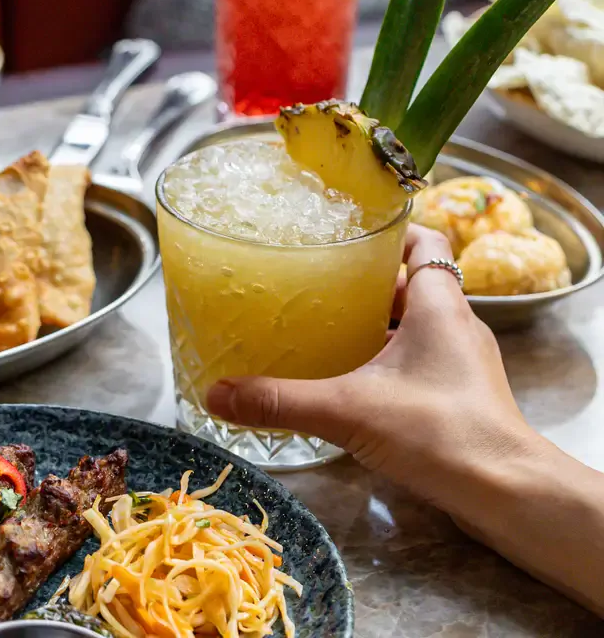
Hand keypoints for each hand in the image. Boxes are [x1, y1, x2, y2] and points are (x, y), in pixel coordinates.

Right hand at [207, 224, 541, 511]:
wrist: (506, 493)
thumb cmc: (439, 432)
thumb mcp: (348, 409)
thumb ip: (281, 401)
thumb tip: (217, 394)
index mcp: (439, 304)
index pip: (425, 240)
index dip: (391, 230)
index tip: (349, 233)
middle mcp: (457, 324)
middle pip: (413, 282)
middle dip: (369, 281)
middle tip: (321, 282)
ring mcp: (462, 361)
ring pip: (417, 323)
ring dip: (378, 322)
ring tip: (329, 327)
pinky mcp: (461, 393)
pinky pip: (422, 357)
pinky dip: (390, 357)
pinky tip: (355, 379)